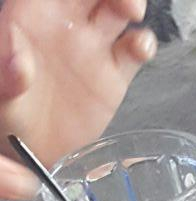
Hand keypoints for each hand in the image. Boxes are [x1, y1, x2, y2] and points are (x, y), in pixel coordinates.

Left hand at [0, 0, 156, 200]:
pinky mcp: (113, 75)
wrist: (33, 152)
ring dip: (130, 3)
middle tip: (120, 1)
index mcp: (33, 14)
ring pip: (117, 9)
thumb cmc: (9, 117)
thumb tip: (18, 63)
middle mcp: (65, 23)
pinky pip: (134, 50)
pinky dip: (143, 44)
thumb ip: (7, 74)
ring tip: (132, 13)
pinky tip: (140, 49)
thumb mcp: (1, 97)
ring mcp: (91, 47)